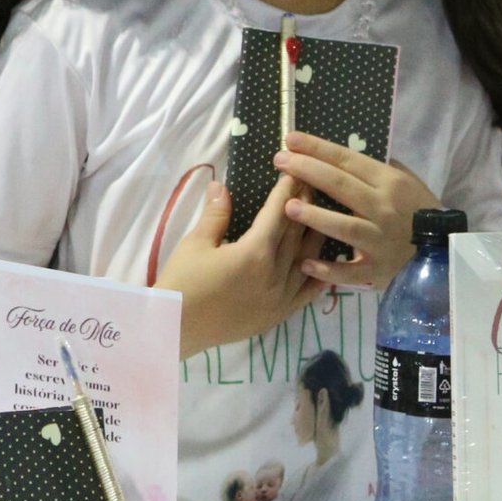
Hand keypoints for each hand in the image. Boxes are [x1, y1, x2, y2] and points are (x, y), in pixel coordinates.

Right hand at [158, 176, 321, 358]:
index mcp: (255, 252)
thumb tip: (221, 186)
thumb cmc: (183, 282)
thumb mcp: (195, 243)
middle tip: (310, 182)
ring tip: (321, 214)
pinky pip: (308, 291)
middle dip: (303, 205)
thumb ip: (215, 214)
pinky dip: (319, 273)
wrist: (176, 329)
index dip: (286, 190)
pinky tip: (325, 260)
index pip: (277, 214)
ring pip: (307, 259)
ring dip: (314, 234)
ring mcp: (281, 297)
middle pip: (296, 232)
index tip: (294, 171)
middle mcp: (275, 274)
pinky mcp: (279, 314)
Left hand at [274, 133, 439, 290]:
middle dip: (307, 171)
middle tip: (279, 161)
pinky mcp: (378, 271)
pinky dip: (328, 269)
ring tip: (287, 206)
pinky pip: (350, 271)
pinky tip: (305, 262)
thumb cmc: (420, 211)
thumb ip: (379, 169)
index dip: (318, 149)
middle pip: (341, 186)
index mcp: (390, 183)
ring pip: (345, 227)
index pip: (348, 161)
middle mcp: (384, 209)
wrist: (445, 253)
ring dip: (315, 216)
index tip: (290, 139)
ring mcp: (381, 241)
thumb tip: (346, 155)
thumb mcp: (408, 182)